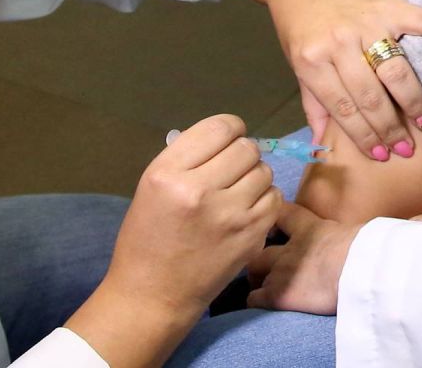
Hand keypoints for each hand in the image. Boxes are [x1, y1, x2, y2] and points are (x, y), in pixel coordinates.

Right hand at [110, 114, 280, 311]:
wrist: (154, 294)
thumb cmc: (147, 238)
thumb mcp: (152, 186)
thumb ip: (187, 158)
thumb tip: (225, 138)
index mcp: (168, 173)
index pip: (219, 128)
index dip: (230, 129)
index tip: (228, 140)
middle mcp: (200, 190)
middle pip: (246, 148)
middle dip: (242, 154)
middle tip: (230, 171)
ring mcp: (230, 215)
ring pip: (264, 171)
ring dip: (254, 177)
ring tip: (236, 193)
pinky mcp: (251, 236)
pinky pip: (274, 198)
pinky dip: (264, 200)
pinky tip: (246, 211)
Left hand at [200, 0, 421, 160]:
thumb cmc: (298, 24)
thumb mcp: (296, 64)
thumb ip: (313, 102)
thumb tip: (320, 143)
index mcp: (313, 61)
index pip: (344, 108)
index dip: (364, 136)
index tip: (382, 155)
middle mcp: (340, 43)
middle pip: (372, 95)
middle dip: (391, 127)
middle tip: (407, 147)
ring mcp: (368, 23)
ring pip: (396, 70)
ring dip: (413, 101)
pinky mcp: (389, 4)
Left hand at [246, 203, 360, 314]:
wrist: (360, 273)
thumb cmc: (368, 253)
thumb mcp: (358, 235)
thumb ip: (350, 236)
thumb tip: (380, 233)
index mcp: (310, 229)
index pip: (282, 212)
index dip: (273, 216)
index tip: (270, 222)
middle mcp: (290, 248)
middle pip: (259, 245)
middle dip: (257, 253)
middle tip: (261, 263)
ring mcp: (281, 271)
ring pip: (253, 271)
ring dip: (256, 278)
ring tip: (260, 285)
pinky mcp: (278, 295)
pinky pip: (254, 299)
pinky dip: (255, 301)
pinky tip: (260, 304)